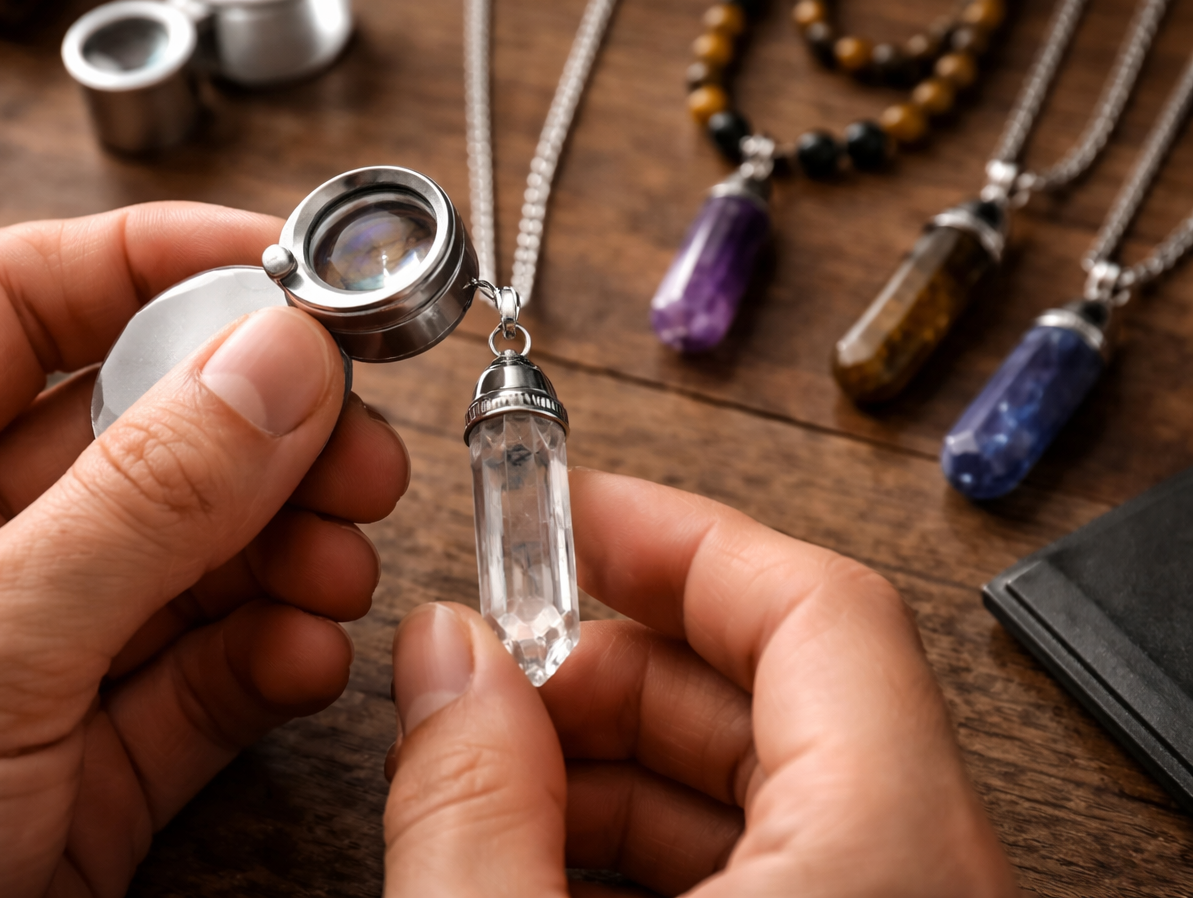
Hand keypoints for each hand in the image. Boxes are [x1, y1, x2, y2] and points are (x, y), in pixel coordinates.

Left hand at [0, 204, 409, 896]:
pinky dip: (270, 656)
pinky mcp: (86, 760)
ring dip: (285, 545)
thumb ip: (135, 507)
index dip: (158, 263)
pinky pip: (204, 673)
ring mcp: (27, 655)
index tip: (288, 265)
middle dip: (259, 429)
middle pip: (136, 427)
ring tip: (341, 561)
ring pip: (191, 551)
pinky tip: (303, 655)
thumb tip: (273, 362)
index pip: (20, 302)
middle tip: (353, 441)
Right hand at [383, 469, 1018, 896]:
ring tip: (494, 784)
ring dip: (616, 769)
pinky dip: (651, 858)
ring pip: (771, 796)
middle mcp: (927, 890)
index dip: (679, 539)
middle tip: (494, 675)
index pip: (820, 612)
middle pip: (783, 697)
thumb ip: (468, 802)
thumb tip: (445, 656)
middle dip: (615, 668)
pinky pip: (774, 878)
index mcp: (889, 860)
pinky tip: (540, 868)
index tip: (569, 512)